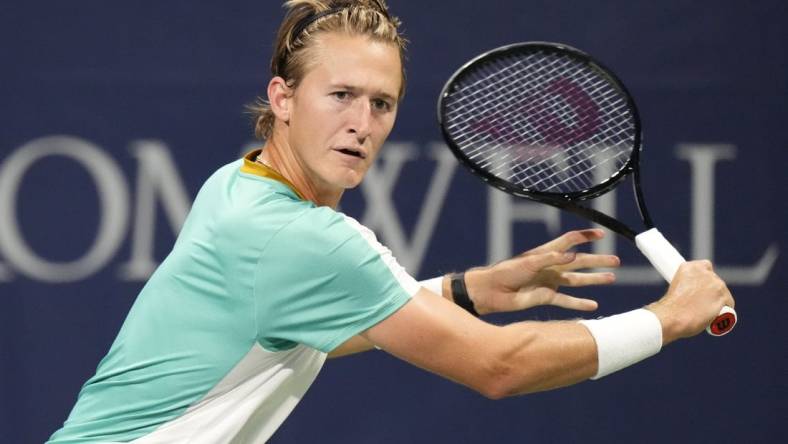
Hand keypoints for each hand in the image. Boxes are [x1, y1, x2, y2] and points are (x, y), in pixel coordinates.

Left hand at [464, 229, 619, 314]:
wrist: (491, 292)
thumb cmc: (506, 272)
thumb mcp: (529, 263)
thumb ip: (550, 259)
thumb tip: (573, 255)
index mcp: (546, 253)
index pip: (570, 240)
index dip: (585, 236)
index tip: (602, 235)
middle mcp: (551, 266)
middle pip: (579, 261)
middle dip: (598, 261)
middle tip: (616, 261)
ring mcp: (550, 282)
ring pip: (577, 280)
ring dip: (594, 280)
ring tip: (612, 278)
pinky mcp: (546, 297)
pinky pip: (566, 301)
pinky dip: (579, 303)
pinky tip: (594, 305)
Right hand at [646, 261, 734, 344]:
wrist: (672, 318)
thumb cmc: (669, 308)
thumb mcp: (675, 287)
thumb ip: (687, 284)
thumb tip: (692, 294)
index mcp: (690, 267)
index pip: (706, 267)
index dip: (704, 279)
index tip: (700, 287)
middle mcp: (705, 272)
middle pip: (716, 281)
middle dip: (711, 291)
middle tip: (701, 304)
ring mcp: (716, 284)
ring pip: (723, 293)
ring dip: (717, 301)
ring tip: (706, 312)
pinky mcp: (724, 297)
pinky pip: (729, 304)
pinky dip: (724, 311)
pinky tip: (715, 316)